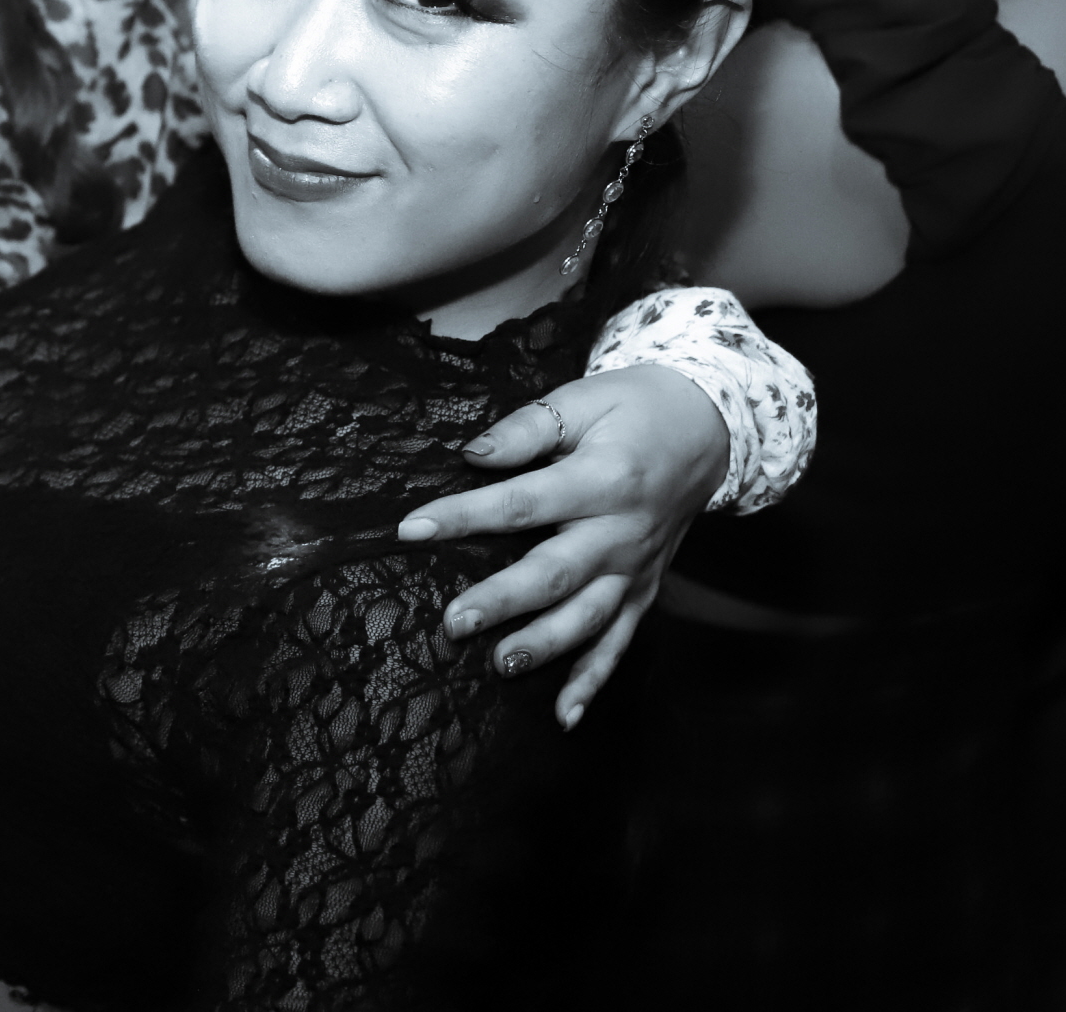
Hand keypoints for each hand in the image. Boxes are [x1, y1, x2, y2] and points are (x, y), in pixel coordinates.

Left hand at [397, 366, 728, 728]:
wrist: (705, 428)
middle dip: (503, 600)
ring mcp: (636, 567)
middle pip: (555, 572)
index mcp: (602, 478)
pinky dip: (594, 681)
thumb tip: (471, 455)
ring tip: (501, 665)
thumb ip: (526, 430)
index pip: (521, 503)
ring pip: (587, 616)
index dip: (464, 517)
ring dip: (544, 645)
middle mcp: (621, 531)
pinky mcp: (645, 589)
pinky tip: (564, 716)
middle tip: (454, 622)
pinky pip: (620, 641)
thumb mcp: (582, 400)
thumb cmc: (633, 409)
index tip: (412, 529)